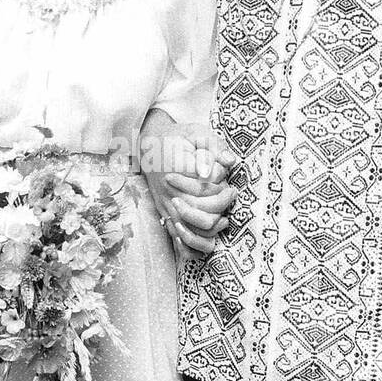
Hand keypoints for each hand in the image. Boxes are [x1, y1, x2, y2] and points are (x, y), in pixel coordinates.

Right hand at [140, 112, 237, 258]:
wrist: (150, 145)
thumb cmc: (177, 138)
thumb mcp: (196, 132)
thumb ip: (213, 146)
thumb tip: (228, 162)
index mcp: (177, 171)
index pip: (205, 188)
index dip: (221, 186)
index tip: (227, 178)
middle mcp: (171, 192)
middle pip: (201, 213)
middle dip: (221, 206)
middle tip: (231, 194)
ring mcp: (167, 207)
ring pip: (191, 231)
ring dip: (212, 230)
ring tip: (224, 220)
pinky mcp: (166, 215)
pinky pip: (178, 240)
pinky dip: (194, 248)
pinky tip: (210, 242)